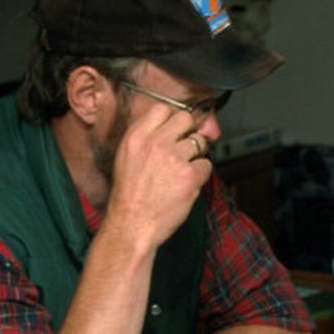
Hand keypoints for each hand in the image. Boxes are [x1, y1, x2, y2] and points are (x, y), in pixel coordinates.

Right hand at [102, 100, 211, 249]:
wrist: (131, 224)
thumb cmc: (129, 195)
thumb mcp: (127, 158)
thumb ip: (147, 139)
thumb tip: (174, 126)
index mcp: (136, 137)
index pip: (163, 109)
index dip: (172, 120)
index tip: (174, 131)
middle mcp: (155, 143)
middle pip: (185, 119)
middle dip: (188, 132)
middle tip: (184, 149)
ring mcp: (174, 158)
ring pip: (199, 142)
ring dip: (195, 156)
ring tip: (181, 172)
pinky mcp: (190, 176)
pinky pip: (206, 164)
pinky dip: (200, 174)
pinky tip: (186, 184)